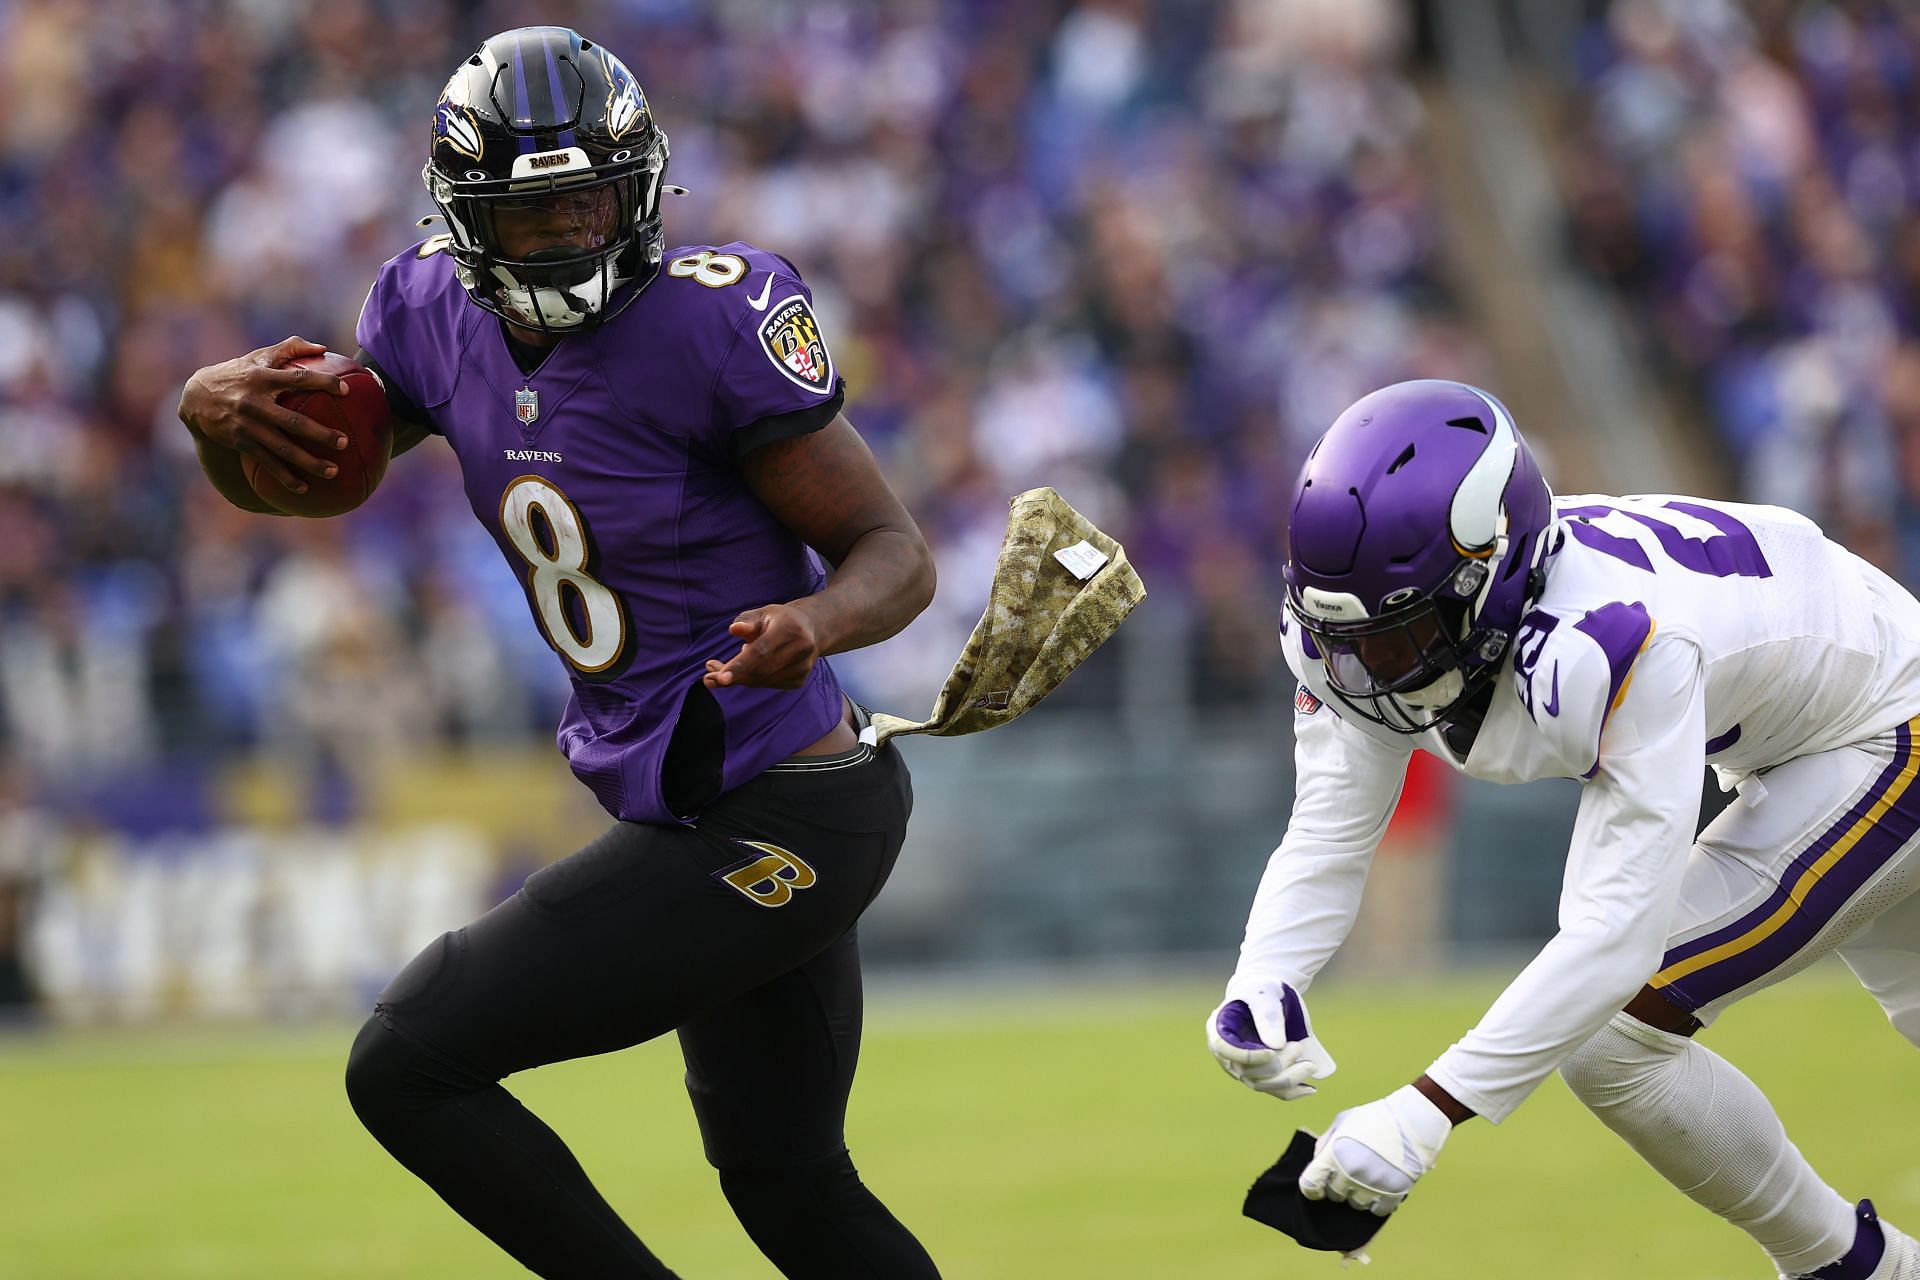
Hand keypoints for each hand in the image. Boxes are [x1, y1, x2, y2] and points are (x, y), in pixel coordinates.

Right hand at [178, 336, 348, 492]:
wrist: (196, 396)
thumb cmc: (238, 373)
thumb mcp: (258, 356)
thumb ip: (290, 347)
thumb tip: (323, 348)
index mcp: (262, 378)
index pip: (297, 379)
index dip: (322, 383)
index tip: (346, 390)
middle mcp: (255, 403)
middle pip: (292, 421)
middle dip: (319, 434)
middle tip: (344, 442)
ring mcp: (248, 426)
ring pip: (281, 448)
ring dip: (308, 462)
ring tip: (333, 471)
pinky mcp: (241, 443)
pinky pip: (267, 463)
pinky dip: (285, 477)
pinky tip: (304, 488)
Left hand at [703, 603, 822, 688]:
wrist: (812, 629)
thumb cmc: (780, 619)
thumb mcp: (763, 613)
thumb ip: (747, 621)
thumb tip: (734, 630)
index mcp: (789, 629)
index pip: (761, 651)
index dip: (740, 666)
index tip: (720, 678)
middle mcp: (800, 650)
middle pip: (759, 671)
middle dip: (731, 676)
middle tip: (708, 674)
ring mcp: (802, 667)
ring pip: (762, 681)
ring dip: (739, 679)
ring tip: (721, 670)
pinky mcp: (799, 680)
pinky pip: (768, 685)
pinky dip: (752, 680)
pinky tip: (747, 670)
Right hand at [1205, 979, 1336, 1099]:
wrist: (1268, 996)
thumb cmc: (1262, 991)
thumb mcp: (1265, 995)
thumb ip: (1268, 1015)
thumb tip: (1276, 1045)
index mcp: (1218, 1029)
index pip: (1225, 1049)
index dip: (1248, 1055)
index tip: (1272, 1051)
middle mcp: (1226, 1053)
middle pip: (1246, 1071)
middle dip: (1277, 1064)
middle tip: (1299, 1047)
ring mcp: (1241, 1067)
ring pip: (1260, 1084)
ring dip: (1287, 1080)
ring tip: (1311, 1065)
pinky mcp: (1258, 1075)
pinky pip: (1272, 1089)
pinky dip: (1291, 1091)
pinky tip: (1310, 1089)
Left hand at [1299, 1084, 1451, 1215]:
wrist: (1414, 1120)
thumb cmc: (1376, 1117)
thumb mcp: (1343, 1121)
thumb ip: (1325, 1142)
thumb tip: (1318, 1161)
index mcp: (1334, 1154)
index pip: (1309, 1185)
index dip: (1312, 1189)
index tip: (1317, 1189)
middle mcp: (1349, 1173)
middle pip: (1334, 1195)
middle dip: (1338, 1187)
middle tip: (1350, 1174)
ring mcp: (1371, 1185)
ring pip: (1356, 1204)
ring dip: (1359, 1195)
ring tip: (1368, 1179)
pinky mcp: (1393, 1194)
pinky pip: (1378, 1211)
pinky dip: (1378, 1203)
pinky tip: (1381, 1189)